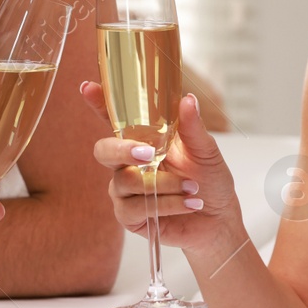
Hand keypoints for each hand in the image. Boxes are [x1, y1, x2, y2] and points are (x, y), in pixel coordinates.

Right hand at [81, 81, 240, 254]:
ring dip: (163, 184)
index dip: (98, 103)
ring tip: (191, 187)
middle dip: (123, 150)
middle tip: (149, 154)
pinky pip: (135, 208)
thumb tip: (188, 100)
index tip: (88, 88)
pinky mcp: (129, 216)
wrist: (218, 219)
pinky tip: (188, 203)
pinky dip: (166, 204)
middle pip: (103, 150)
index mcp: (143, 140)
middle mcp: (128, 163)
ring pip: (126, 181)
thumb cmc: (209, 181)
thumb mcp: (206, 150)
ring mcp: (125, 190)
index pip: (114, 119)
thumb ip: (192, 127)